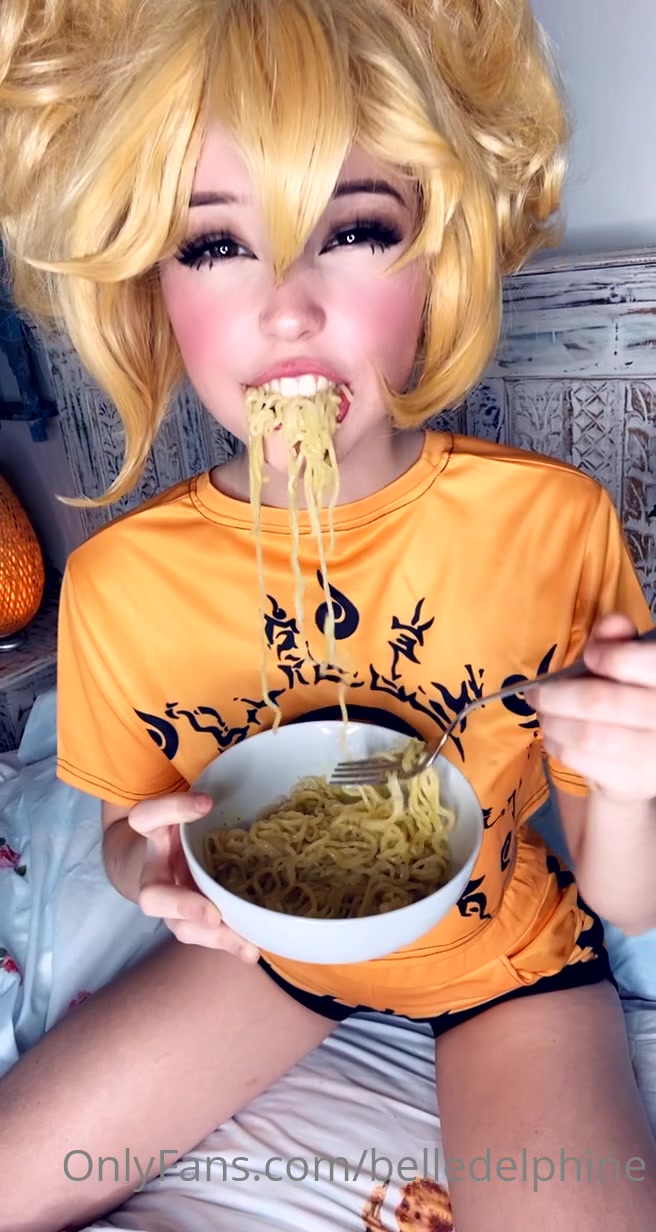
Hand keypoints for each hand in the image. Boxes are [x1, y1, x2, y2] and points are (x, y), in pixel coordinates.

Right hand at [129, 792, 259, 960]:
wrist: (153, 853)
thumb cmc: (177, 821)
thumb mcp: (182, 802)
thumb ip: (199, 793)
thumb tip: (243, 762)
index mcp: (150, 835)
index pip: (148, 818)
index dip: (173, 809)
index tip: (206, 802)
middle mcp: (154, 873)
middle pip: (154, 896)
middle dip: (183, 906)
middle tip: (212, 915)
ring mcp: (169, 902)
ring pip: (180, 926)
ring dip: (212, 936)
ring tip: (244, 944)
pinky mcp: (186, 919)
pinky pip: (201, 935)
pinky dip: (227, 943)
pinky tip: (251, 951)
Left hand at [533, 613, 655, 801]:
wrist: (652, 758)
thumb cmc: (639, 700)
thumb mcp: (637, 665)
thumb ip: (622, 642)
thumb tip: (611, 623)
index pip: (635, 662)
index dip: (606, 655)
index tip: (589, 656)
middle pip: (598, 701)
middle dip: (556, 695)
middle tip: (536, 693)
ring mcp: (652, 756)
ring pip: (586, 735)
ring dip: (553, 722)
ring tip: (544, 714)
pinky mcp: (634, 783)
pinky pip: (583, 761)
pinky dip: (558, 745)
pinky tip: (556, 736)